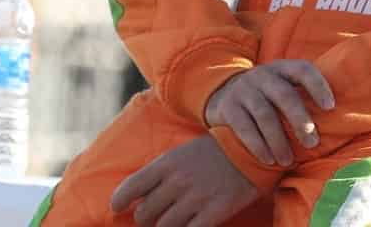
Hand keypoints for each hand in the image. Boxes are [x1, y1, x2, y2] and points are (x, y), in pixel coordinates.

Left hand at [110, 135, 260, 226]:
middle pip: (144, 214)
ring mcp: (195, 198)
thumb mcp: (183, 152)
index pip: (129, 189)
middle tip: (157, 214)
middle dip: (147, 218)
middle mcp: (177, 181)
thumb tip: (137, 196)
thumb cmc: (214, 151)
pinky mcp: (213, 212)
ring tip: (175, 219)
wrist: (252, 150)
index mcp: (167, 164)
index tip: (118, 208)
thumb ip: (160, 173)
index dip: (119, 203)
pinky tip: (190, 225)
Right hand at [203, 59, 334, 166]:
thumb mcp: (283, 85)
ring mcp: (243, 90)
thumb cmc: (267, 95)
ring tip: (288, 160)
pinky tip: (269, 160)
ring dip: (278, 140)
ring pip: (264, 115)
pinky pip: (244, 128)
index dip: (318, 86)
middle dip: (300, 120)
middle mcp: (262, 75)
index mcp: (282, 68)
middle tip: (313, 143)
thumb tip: (339, 117)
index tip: (331, 107)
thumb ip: (303, 94)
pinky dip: (258, 146)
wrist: (223, 92)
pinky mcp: (228, 107)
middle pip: (284, 95)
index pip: (303, 70)